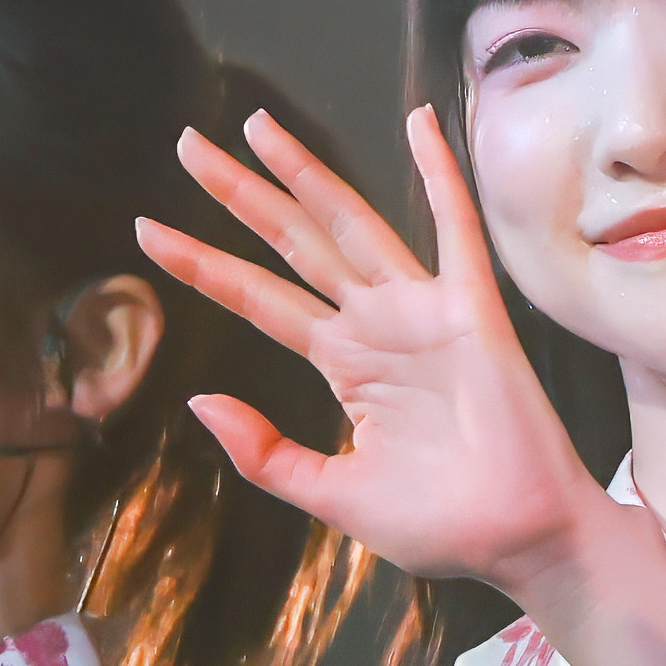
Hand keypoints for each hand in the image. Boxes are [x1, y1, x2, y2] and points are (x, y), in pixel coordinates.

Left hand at [138, 107, 607, 604]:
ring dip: (306, 173)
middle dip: (240, 195)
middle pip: (292, 245)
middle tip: (186, 144)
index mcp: (344, 366)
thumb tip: (201, 402)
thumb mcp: (332, 495)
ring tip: (257, 126)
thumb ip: (266, 455)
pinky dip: (440, 176)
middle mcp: (375, 326)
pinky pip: (454, 232)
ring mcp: (421, 313)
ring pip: (349, 225)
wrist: (517, 542)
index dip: (205, 265)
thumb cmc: (440, 526)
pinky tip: (419, 122)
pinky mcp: (471, 313)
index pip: (260, 299)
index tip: (147, 234)